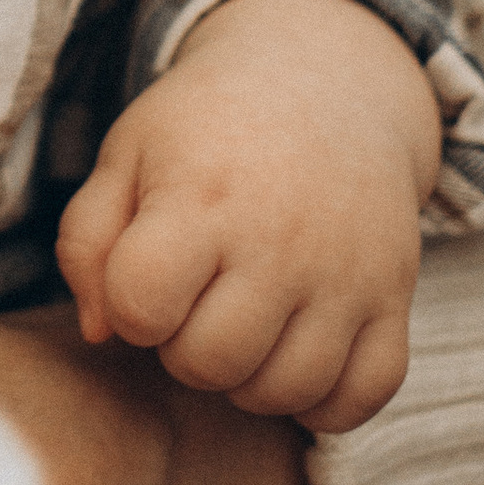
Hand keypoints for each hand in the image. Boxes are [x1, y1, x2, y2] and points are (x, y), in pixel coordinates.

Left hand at [53, 0, 438, 434]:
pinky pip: (366, 394)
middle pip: (209, 362)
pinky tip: (295, 358)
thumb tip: (101, 333)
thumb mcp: (126, 154)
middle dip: (181, 348)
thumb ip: (87, 241)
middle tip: (194, 303)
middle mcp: (280, 240)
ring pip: (286, 391)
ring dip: (247, 380)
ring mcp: (347, 273)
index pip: (140, 305)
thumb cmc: (206, 129)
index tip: (146, 275)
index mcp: (201, 198)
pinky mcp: (396, 296)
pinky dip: (327, 402)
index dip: (129, 306)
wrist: (324, 82)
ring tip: (240, 328)